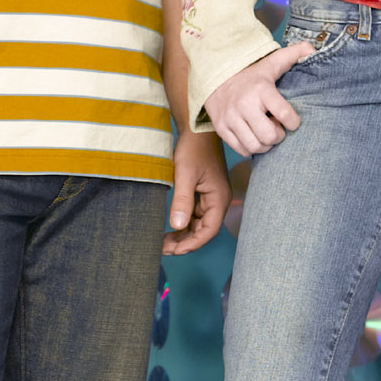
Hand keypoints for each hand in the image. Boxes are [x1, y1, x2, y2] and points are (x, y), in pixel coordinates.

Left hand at [163, 131, 230, 254]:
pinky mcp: (203, 193)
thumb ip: (182, 201)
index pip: (208, 231)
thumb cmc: (193, 148)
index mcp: (218, 199)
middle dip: (184, 242)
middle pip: (203, 231)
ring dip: (182, 235)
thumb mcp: (185, 175)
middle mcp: (218, 202)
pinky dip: (183, 223)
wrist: (197, 129)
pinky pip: (194, 215)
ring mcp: (210, 198)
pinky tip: (170, 228)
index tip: (173, 251)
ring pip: (198, 225)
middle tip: (162, 249)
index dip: (191, 244)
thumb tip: (177, 226)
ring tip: (163, 242)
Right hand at [204, 41, 314, 157]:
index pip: (284, 114)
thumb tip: (313, 49)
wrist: (216, 77)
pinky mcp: (221, 128)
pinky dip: (251, 148)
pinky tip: (254, 137)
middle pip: (269, 135)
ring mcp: (231, 118)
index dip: (294, 122)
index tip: (293, 121)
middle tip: (278, 128)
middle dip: (279, 136)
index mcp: (261, 89)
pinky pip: (241, 150)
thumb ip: (293, 55)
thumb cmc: (250, 76)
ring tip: (266, 133)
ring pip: (255, 146)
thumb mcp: (271, 63)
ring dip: (266, 144)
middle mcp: (245, 104)